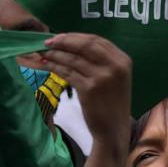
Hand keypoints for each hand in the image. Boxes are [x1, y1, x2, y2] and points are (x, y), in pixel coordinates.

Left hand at [33, 34, 132, 149]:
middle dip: (64, 41)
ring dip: (56, 54)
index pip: (97, 40)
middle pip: (85, 44)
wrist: (114, 130)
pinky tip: (47, 65)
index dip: (75, 36)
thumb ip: (101, 60)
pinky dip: (55, 67)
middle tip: (47, 43)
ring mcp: (102, 77)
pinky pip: (68, 72)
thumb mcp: (115, 77)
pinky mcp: (89, 89)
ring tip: (44, 54)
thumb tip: (72, 43)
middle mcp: (115, 66)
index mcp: (123, 60)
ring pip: (73, 59)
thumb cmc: (112, 103)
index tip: (60, 37)